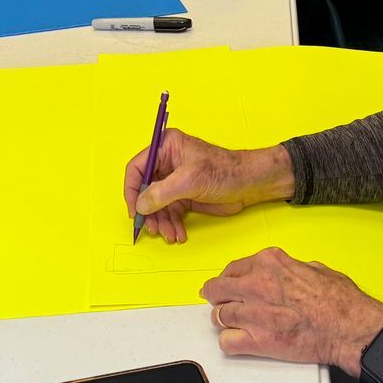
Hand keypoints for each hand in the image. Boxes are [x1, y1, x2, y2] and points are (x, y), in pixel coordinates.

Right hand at [123, 129, 294, 243]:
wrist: (250, 184)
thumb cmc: (225, 171)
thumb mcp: (190, 180)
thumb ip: (161, 193)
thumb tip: (140, 206)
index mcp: (166, 147)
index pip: (137, 168)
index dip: (132, 190)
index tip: (134, 211)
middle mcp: (167, 162)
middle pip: (145, 190)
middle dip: (149, 212)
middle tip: (153, 229)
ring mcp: (175, 180)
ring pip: (157, 205)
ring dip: (161, 222)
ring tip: (170, 235)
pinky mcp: (184, 195)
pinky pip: (170, 212)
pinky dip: (172, 224)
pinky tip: (178, 234)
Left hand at [201, 248, 382, 372]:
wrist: (350, 329)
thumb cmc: (341, 302)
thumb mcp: (316, 269)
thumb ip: (292, 268)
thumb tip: (287, 273)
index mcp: (270, 263)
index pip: (233, 268)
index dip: (228, 280)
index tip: (227, 285)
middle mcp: (257, 284)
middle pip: (217, 290)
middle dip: (218, 298)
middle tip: (220, 304)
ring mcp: (255, 313)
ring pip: (218, 316)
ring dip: (225, 321)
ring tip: (234, 325)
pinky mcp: (258, 340)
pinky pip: (227, 342)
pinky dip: (231, 343)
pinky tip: (241, 342)